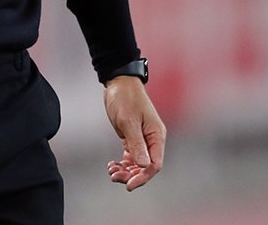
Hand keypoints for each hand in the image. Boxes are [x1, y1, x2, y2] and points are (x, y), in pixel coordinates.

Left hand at [103, 75, 165, 190]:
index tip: (129, 185)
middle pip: (146, 167)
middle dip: (131, 175)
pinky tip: (112, 165)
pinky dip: (122, 163)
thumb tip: (144, 166)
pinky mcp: (133, 137)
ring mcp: (143, 139)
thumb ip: (136, 144)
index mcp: (156, 136)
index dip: (143, 177)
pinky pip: (131, 156)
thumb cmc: (125, 98)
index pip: (155, 164)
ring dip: (126, 171)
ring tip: (111, 171)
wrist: (119, 82)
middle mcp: (152, 139)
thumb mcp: (128, 121)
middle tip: (114, 177)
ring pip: (137, 163)